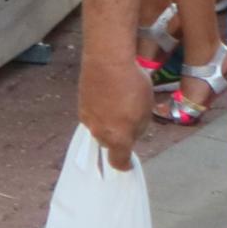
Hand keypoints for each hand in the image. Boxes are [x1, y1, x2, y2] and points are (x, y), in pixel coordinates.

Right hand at [77, 35, 144, 167]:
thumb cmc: (132, 87)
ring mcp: (88, 119)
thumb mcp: (145, 111)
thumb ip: (138, 128)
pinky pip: (93, 115)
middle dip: (118, 139)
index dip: (123, 165)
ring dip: (108, 124)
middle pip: (108, 144)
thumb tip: (130, 133)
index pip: (118, 162)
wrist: (107, 62)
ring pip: (100, 129)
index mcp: (118, 138)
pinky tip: (109, 97)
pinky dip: (101, 111)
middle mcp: (99, 133)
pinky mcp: (81, 105)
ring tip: (119, 106)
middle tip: (129, 125)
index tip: (127, 165)